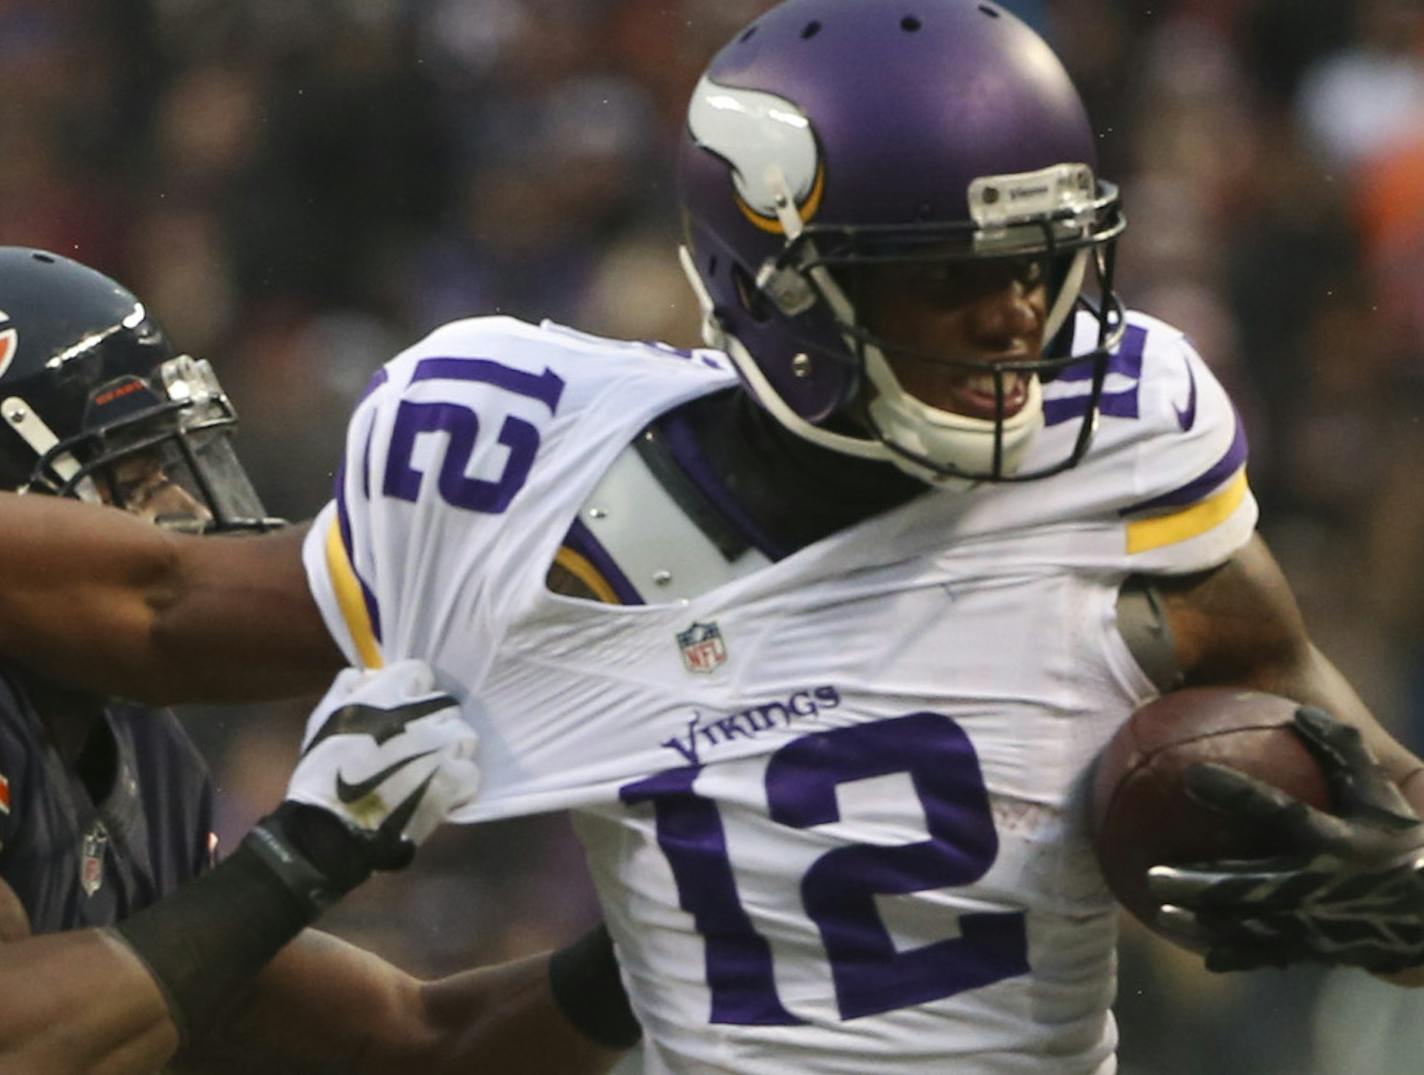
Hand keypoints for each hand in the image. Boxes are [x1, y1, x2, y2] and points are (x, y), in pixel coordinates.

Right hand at [284, 658, 480, 869]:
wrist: (332, 830)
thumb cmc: (321, 776)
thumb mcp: (321, 720)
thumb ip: (346, 687)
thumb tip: (370, 673)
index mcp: (384, 695)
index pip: (419, 672)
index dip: (412, 690)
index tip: (404, 709)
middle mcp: (418, 714)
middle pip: (446, 704)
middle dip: (434, 720)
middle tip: (417, 743)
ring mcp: (440, 746)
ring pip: (464, 734)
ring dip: (451, 749)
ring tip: (430, 767)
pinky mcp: (454, 779)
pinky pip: (470, 770)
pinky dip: (457, 781)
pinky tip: (437, 790)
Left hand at [1146, 706, 1423, 972]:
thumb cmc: (1398, 841)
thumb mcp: (1379, 793)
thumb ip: (1342, 750)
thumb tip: (1301, 712)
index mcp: (1335, 842)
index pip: (1279, 812)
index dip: (1238, 793)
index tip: (1193, 775)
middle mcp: (1320, 886)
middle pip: (1249, 885)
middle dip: (1200, 883)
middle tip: (1154, 874)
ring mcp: (1316, 923)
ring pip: (1250, 927)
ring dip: (1205, 924)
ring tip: (1161, 915)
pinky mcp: (1317, 948)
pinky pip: (1270, 955)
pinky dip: (1237, 956)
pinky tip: (1203, 954)